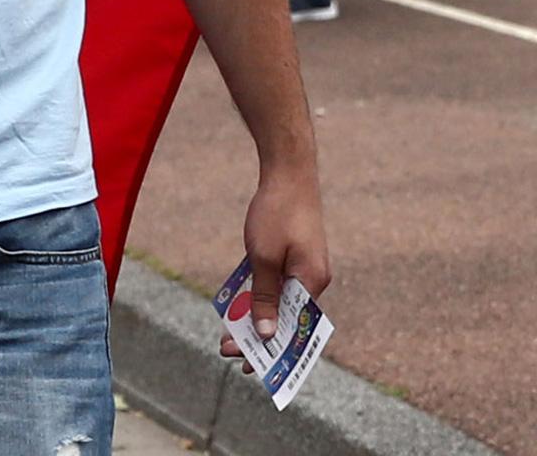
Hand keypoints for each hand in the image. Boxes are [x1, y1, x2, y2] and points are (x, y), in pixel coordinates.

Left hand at [218, 161, 329, 371]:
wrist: (288, 173)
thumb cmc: (276, 213)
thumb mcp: (262, 257)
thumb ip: (265, 296)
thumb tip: (265, 334)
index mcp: (311, 283)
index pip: (293, 329)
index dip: (271, 351)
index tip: (248, 367)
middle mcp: (312, 280)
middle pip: (286, 320)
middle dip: (259, 340)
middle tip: (227, 351)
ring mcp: (304, 269)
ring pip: (279, 304)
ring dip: (256, 320)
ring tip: (230, 335)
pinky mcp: (293, 258)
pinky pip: (276, 286)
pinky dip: (259, 298)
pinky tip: (239, 308)